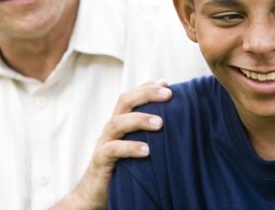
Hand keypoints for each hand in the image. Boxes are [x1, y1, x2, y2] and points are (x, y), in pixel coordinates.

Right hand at [51, 80, 171, 209]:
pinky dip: (130, 147)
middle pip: (124, 101)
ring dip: (139, 119)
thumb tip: (178, 123)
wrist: (96, 191)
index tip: (167, 84)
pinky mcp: (100, 159)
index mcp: (121, 121)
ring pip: (117, 122)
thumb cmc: (123, 166)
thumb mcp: (137, 145)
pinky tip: (147, 150)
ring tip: (160, 123)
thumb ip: (149, 133)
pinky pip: (113, 150)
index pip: (132, 95)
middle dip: (146, 94)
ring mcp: (104, 141)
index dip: (147, 87)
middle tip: (168, 94)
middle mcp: (112, 127)